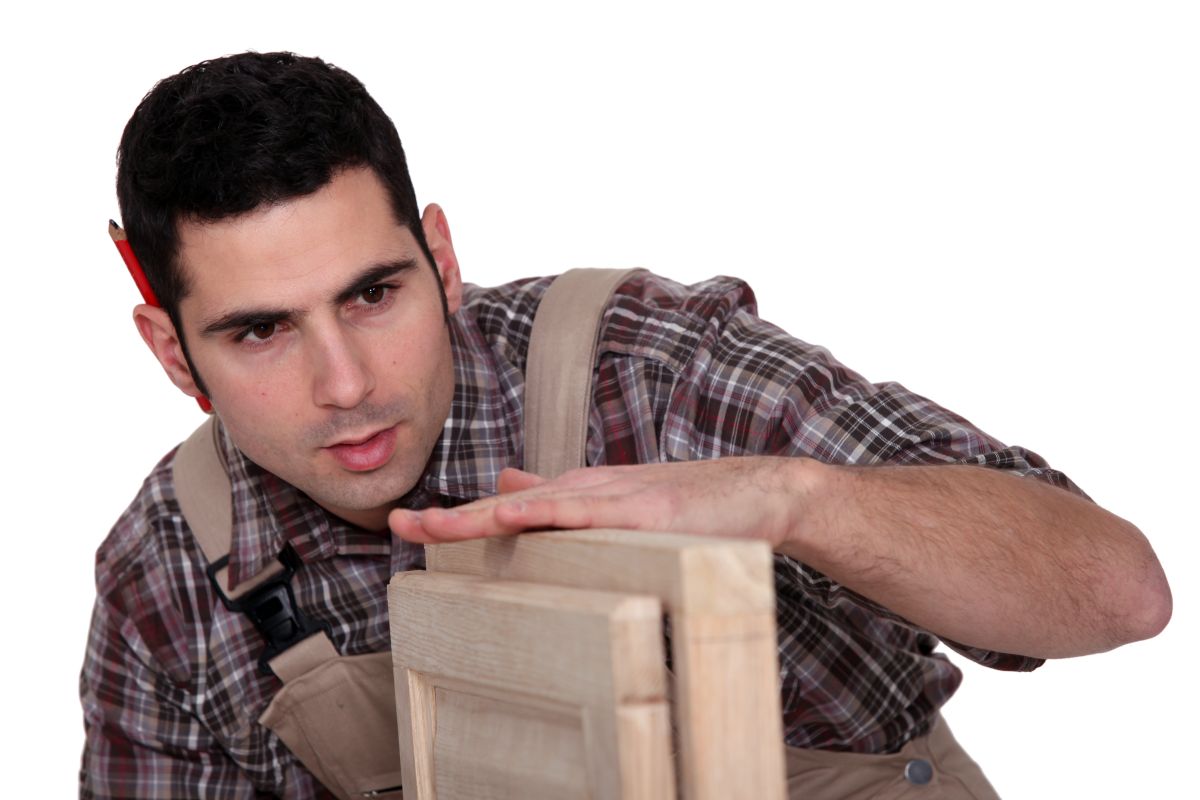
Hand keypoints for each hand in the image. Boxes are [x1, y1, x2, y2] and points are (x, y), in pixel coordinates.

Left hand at [388, 456, 812, 545]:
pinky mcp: (646, 511)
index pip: (509, 508)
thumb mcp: (620, 503)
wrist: (760, 492)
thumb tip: (509, 486)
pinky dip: (547, 515)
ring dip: (482, 517)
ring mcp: (616, 499)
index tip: (409, 523)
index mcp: (581, 494)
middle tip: (398, 523)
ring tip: (433, 525)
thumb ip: (565, 499)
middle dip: (453, 517)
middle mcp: (589, 490)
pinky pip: (587, 514)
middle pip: (509, 506)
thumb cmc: (693, 504)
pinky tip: (512, 517)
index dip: (459, 516)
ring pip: (537, 509)